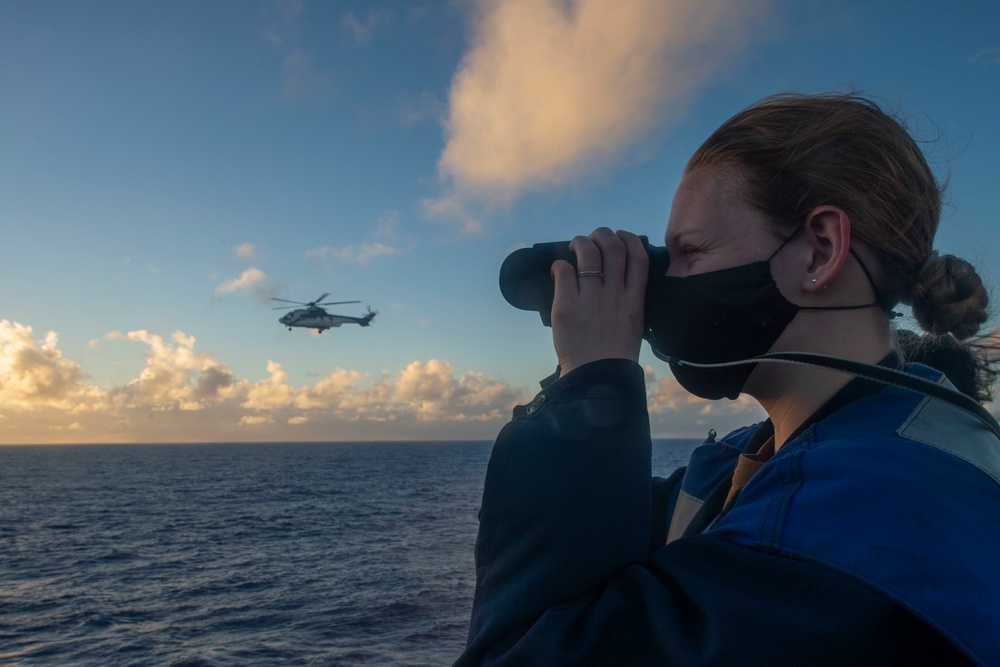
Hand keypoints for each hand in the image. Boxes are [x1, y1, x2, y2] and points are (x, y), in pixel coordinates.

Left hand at [550, 228, 648, 375]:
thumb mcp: (634, 323)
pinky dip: (560, 265)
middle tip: (593, 239)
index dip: (630, 239)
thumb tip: (618, 276)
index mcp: (634, 300)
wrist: (596, 378)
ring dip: (580, 243)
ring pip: (587, 253)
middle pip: (613, 247)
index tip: (620, 238)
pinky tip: (558, 270)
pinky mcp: (566, 307)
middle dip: (602, 234)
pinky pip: (563, 271)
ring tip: (575, 247)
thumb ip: (629, 299)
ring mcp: (590, 300)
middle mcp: (614, 296)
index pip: (639, 256)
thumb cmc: (614, 354)